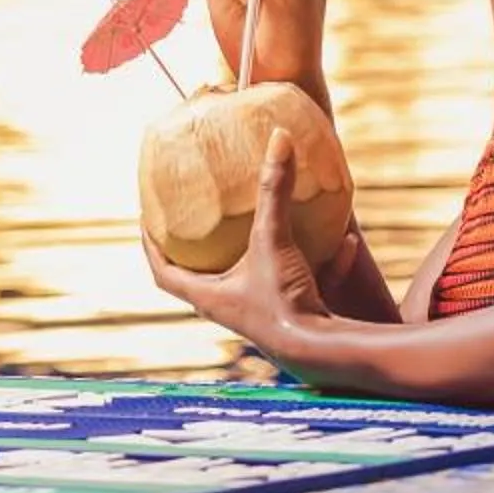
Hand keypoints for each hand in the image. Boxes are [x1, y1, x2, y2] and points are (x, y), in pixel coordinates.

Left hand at [144, 127, 332, 356]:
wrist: (325, 354)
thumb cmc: (283, 303)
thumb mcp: (273, 239)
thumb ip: (275, 190)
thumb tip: (278, 138)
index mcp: (210, 296)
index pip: (163, 273)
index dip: (151, 247)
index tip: (148, 219)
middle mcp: (232, 309)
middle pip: (204, 279)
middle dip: (204, 252)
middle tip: (205, 219)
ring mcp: (264, 316)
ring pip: (257, 281)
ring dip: (264, 256)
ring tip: (266, 227)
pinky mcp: (297, 318)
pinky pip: (306, 285)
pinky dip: (323, 265)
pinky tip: (345, 244)